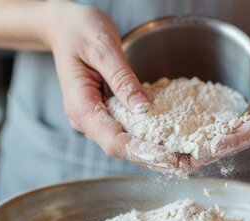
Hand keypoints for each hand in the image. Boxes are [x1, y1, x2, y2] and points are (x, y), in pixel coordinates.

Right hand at [45, 2, 186, 171]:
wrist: (64, 28)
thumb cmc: (79, 31)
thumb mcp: (102, 47)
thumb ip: (122, 78)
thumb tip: (143, 107)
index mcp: (80, 106)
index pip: (113, 140)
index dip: (141, 152)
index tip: (169, 157)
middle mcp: (85, 119)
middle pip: (120, 149)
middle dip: (152, 158)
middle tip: (185, 163)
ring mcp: (94, 119)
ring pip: (125, 144)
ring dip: (153, 153)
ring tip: (183, 157)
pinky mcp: (105, 114)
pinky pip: (127, 131)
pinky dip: (148, 139)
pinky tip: (170, 142)